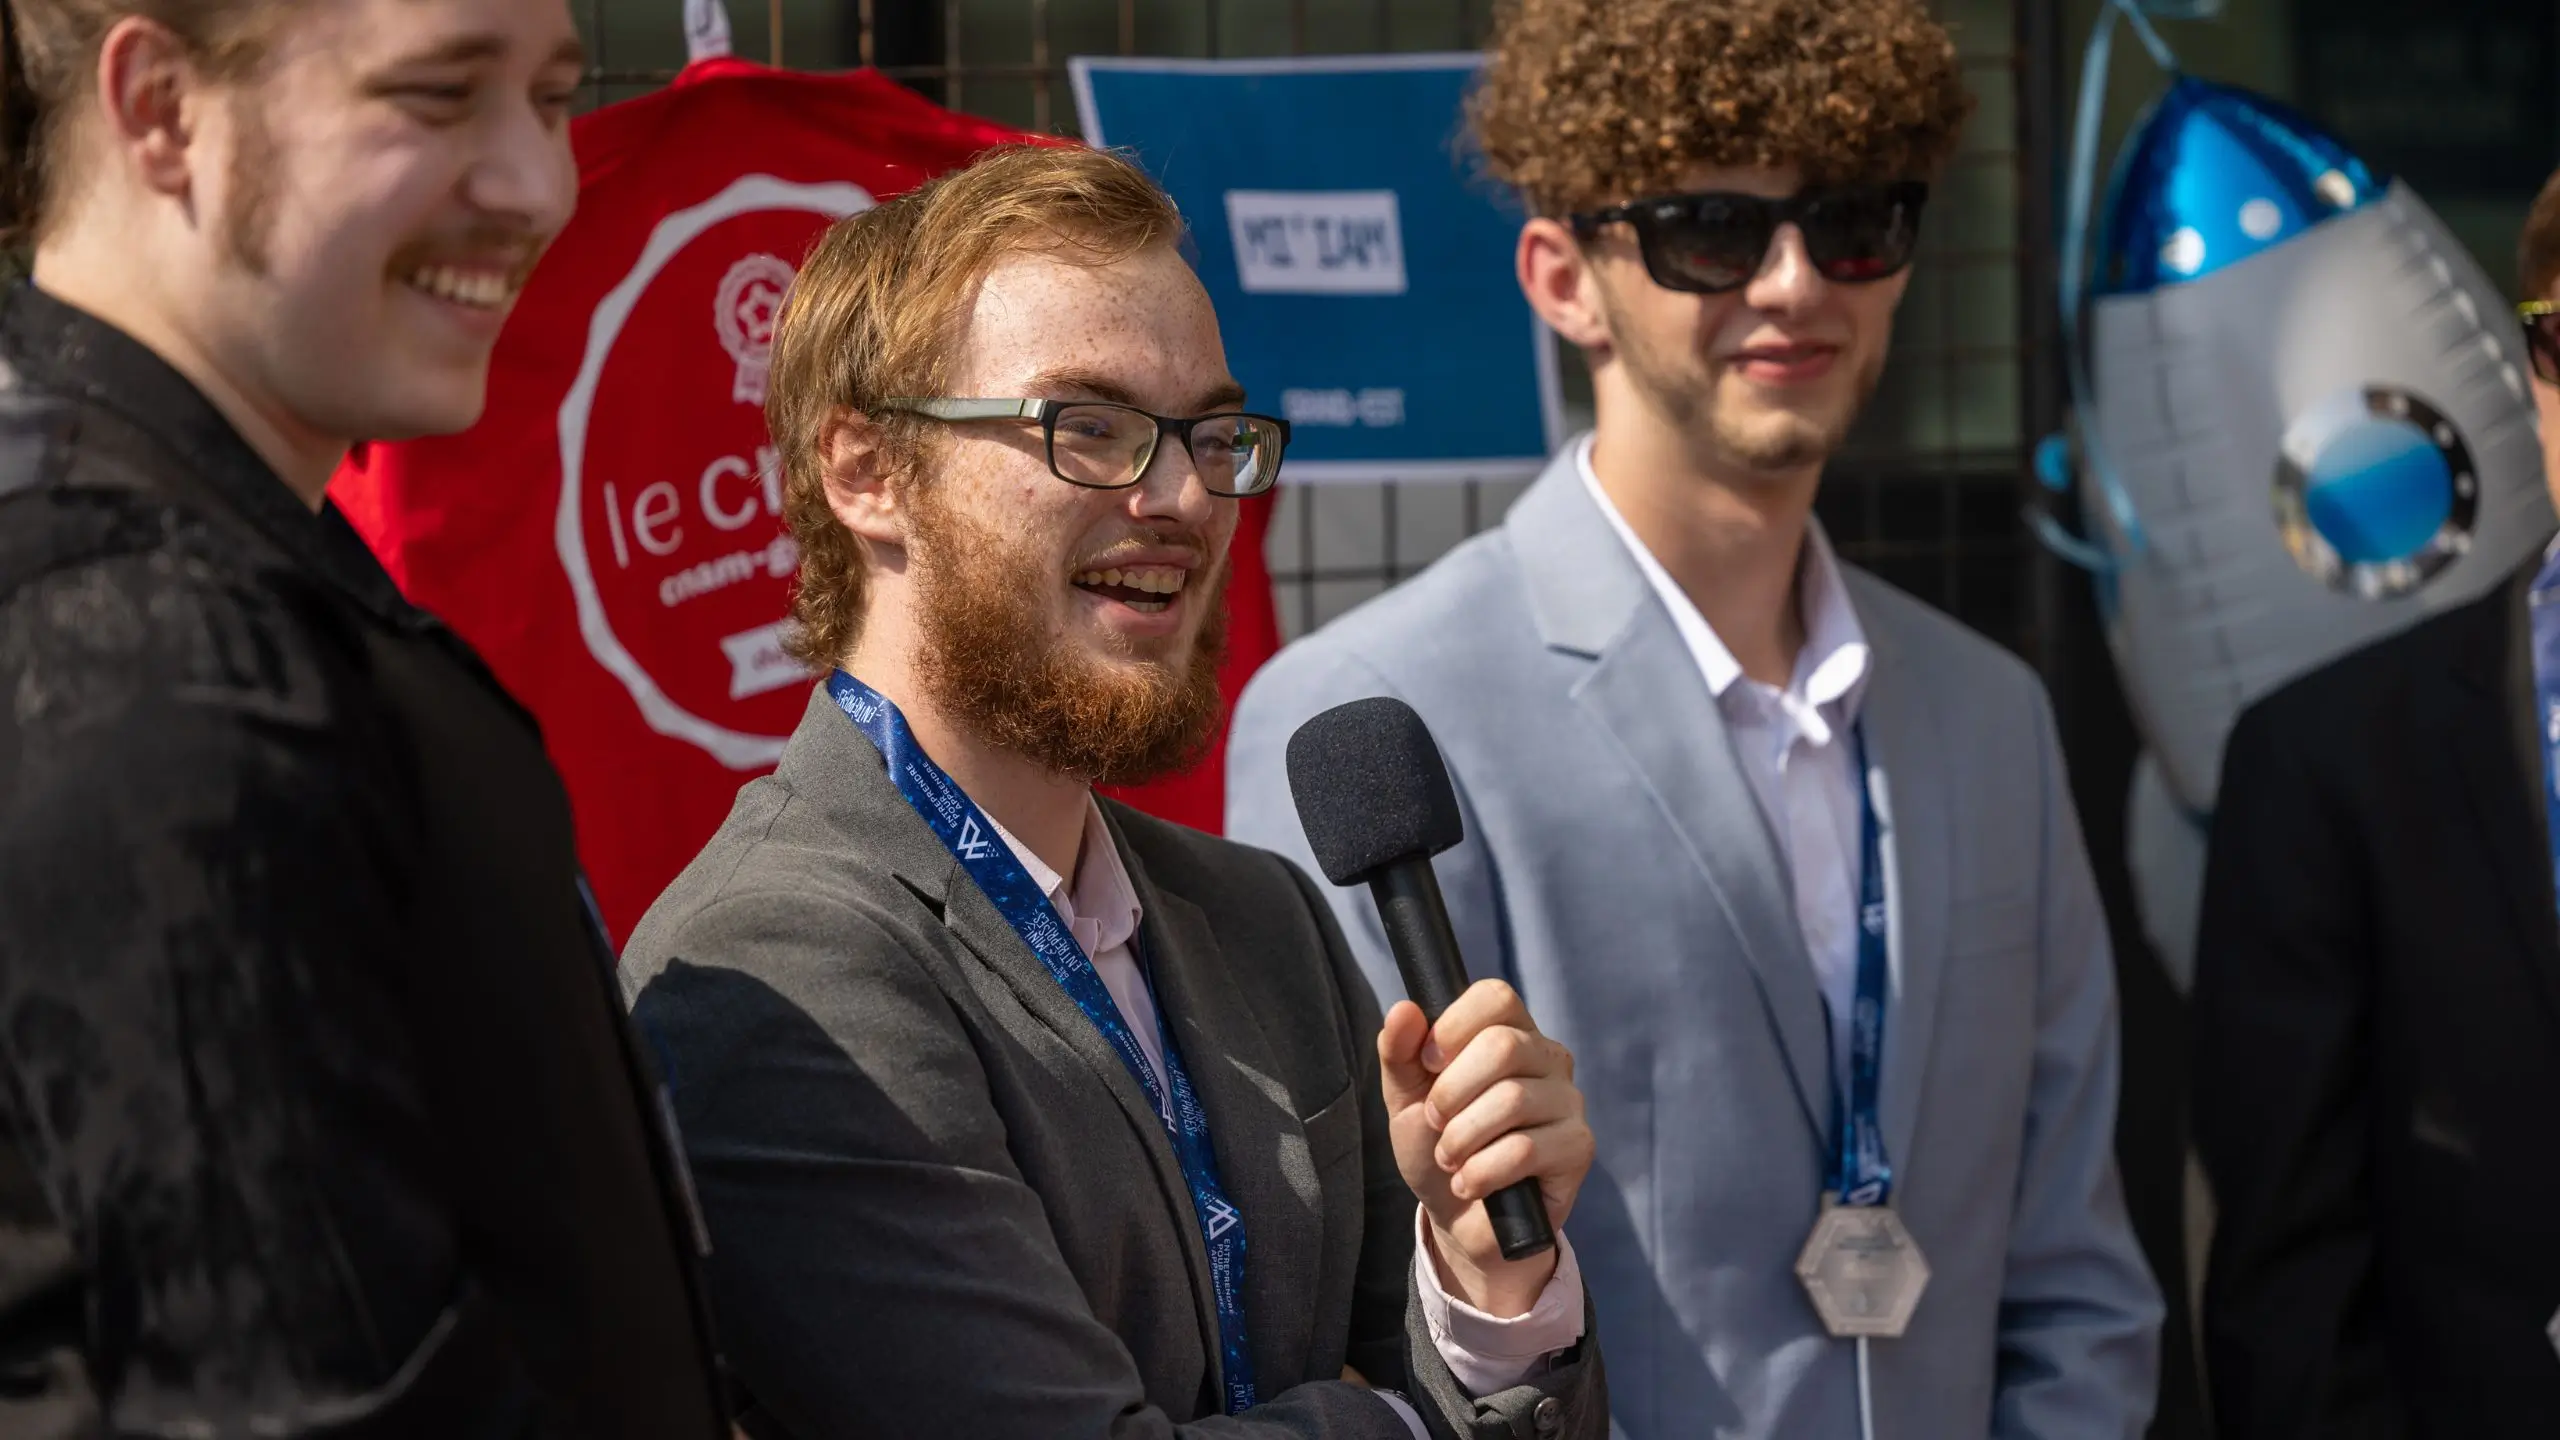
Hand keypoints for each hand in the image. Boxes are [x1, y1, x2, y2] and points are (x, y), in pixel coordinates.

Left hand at [1379, 979, 1593, 1316]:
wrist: (1456, 1216)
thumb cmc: (1435, 1144)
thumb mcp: (1405, 1097)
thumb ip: (1399, 1052)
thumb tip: (1405, 1010)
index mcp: (1510, 1031)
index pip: (1496, 997)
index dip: (1453, 1027)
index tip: (1427, 1064)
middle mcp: (1548, 1057)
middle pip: (1502, 1046)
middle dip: (1451, 1092)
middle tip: (1436, 1123)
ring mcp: (1569, 1101)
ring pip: (1512, 1100)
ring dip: (1462, 1138)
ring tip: (1451, 1158)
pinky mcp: (1579, 1147)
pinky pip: (1525, 1150)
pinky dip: (1482, 1171)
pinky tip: (1471, 1183)